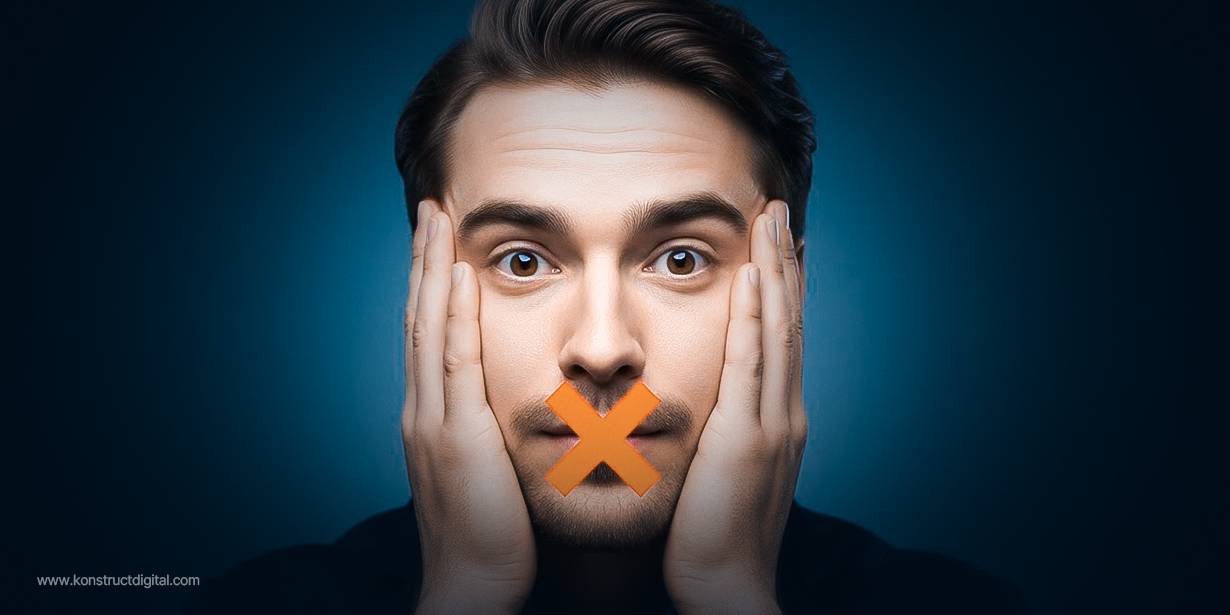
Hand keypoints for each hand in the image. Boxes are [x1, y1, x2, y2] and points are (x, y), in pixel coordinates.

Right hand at [403, 201, 535, 613]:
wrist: (473, 587)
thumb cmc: (492, 537)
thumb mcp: (486, 470)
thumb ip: (488, 431)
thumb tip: (504, 405)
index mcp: (433, 416)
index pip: (428, 334)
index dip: (431, 283)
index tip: (440, 240)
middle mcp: (425, 409)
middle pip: (419, 317)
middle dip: (423, 260)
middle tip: (430, 207)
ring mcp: (434, 420)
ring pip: (427, 327)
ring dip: (431, 268)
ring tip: (437, 218)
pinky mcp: (456, 435)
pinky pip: (454, 362)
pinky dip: (451, 314)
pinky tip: (457, 275)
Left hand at [664, 200, 806, 613]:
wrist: (726, 588)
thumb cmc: (711, 538)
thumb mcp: (719, 473)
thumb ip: (719, 434)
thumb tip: (702, 406)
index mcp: (775, 420)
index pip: (779, 339)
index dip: (781, 289)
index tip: (776, 246)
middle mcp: (784, 412)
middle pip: (788, 320)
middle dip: (784, 263)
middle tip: (779, 210)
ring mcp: (772, 421)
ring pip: (778, 329)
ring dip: (776, 270)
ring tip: (772, 219)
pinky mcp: (749, 434)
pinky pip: (752, 361)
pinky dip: (756, 313)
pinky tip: (753, 274)